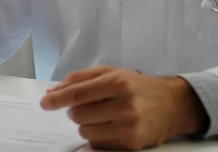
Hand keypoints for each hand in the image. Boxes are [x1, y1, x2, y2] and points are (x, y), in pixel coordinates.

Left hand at [40, 66, 208, 149]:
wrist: (172, 105)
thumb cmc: (136, 86)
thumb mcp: (111, 73)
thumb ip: (80, 79)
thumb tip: (52, 92)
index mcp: (118, 82)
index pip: (78, 93)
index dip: (57, 99)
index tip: (45, 103)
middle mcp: (125, 105)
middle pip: (78, 115)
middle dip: (75, 111)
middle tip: (86, 106)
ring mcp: (129, 127)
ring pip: (85, 131)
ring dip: (86, 124)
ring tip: (102, 116)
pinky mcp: (131, 145)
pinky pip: (97, 144)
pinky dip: (98, 135)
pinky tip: (111, 126)